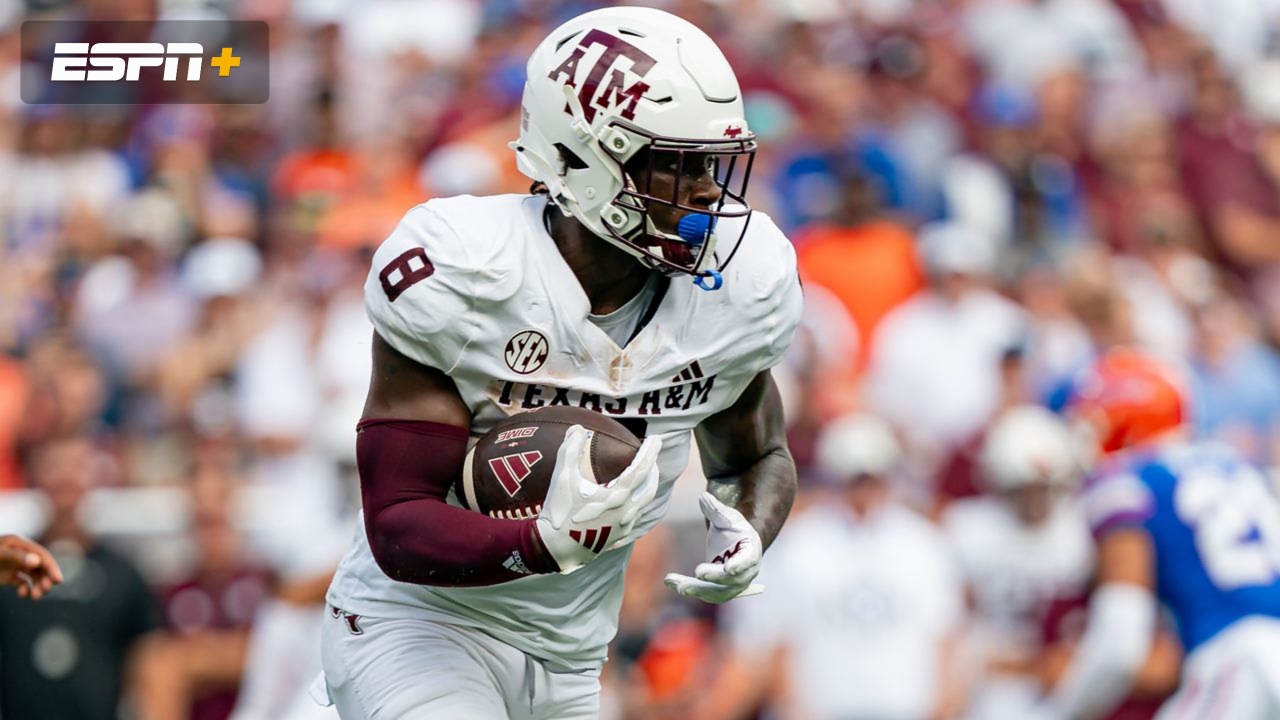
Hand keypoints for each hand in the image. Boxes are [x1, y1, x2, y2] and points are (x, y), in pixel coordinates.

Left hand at [0, 535, 62, 599]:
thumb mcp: (0, 555)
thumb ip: (17, 556)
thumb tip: (38, 561)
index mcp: (18, 543)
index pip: (41, 555)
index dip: (51, 567)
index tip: (58, 581)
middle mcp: (19, 553)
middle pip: (40, 566)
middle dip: (45, 578)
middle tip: (46, 590)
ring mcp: (13, 564)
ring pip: (33, 575)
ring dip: (37, 586)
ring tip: (36, 597)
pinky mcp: (7, 575)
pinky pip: (22, 582)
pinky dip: (25, 589)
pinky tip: (23, 594)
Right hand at [536, 426, 660, 573]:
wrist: (554, 549)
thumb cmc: (559, 511)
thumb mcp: (562, 478)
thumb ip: (570, 449)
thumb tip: (577, 428)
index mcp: (616, 495)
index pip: (640, 469)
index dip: (650, 452)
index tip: (656, 439)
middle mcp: (625, 512)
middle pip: (649, 488)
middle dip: (653, 471)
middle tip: (651, 458)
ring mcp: (622, 528)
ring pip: (642, 505)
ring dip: (645, 489)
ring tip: (642, 480)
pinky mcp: (617, 539)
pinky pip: (633, 520)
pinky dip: (635, 508)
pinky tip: (629, 506)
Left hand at [664, 492, 764, 602]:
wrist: (735, 545)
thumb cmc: (734, 529)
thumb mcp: (728, 517)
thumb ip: (716, 510)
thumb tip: (703, 497)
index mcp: (751, 552)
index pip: (748, 560)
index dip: (740, 565)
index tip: (729, 569)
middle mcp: (745, 573)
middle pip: (732, 580)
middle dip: (714, 577)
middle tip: (697, 572)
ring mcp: (733, 585)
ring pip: (717, 592)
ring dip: (697, 589)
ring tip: (677, 585)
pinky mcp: (719, 591)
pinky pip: (705, 593)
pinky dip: (689, 589)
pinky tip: (671, 583)